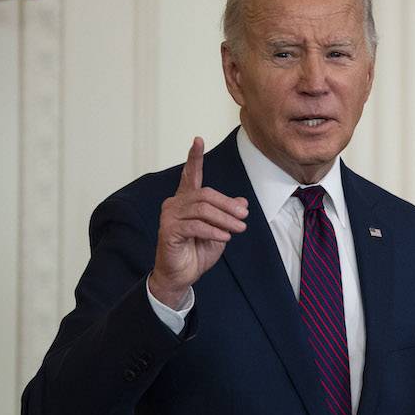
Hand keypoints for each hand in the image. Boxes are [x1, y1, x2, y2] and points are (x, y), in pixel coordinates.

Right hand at [149, 137, 247, 307]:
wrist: (181, 275)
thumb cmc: (197, 251)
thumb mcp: (220, 231)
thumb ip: (227, 215)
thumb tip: (242, 202)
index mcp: (186, 200)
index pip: (190, 174)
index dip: (194, 157)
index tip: (198, 139)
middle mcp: (175, 203)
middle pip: (205, 194)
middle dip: (228, 205)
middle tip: (245, 216)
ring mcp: (170, 216)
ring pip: (202, 209)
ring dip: (225, 219)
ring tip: (239, 229)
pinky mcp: (169, 231)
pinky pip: (196, 226)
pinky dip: (214, 231)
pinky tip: (225, 237)